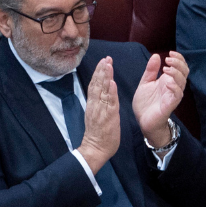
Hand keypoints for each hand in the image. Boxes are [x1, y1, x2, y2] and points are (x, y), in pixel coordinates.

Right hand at [77, 57, 120, 172]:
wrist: (95, 148)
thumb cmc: (98, 133)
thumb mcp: (96, 114)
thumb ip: (99, 103)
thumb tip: (102, 92)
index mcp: (93, 104)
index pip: (94, 85)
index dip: (99, 73)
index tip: (103, 61)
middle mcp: (95, 105)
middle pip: (97, 84)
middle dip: (102, 70)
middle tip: (106, 58)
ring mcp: (101, 110)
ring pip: (102, 90)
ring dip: (106, 76)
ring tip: (108, 64)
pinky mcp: (108, 117)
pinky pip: (110, 103)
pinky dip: (111, 92)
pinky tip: (112, 82)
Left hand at [132, 52, 186, 147]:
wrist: (142, 121)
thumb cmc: (145, 103)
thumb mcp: (145, 83)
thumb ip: (151, 70)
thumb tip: (156, 55)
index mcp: (168, 80)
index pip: (180, 66)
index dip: (179, 58)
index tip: (170, 52)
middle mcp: (173, 86)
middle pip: (185, 71)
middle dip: (179, 63)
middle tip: (168, 59)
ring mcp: (173, 95)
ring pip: (182, 81)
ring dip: (176, 72)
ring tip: (166, 68)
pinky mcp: (171, 104)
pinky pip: (177, 94)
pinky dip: (175, 86)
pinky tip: (168, 82)